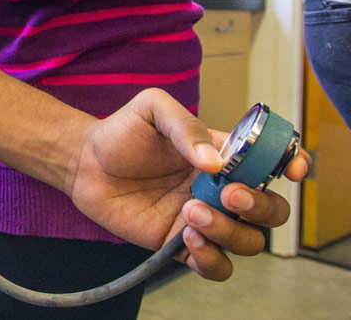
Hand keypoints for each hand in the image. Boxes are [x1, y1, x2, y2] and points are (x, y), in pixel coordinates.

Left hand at [67, 88, 309, 280]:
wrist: (84, 162)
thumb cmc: (122, 132)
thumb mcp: (153, 110)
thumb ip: (185, 127)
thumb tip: (215, 161)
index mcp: (223, 155)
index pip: (273, 163)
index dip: (291, 166)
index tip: (289, 172)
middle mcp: (221, 189)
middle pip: (271, 211)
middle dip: (260, 206)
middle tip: (227, 194)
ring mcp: (205, 218)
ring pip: (249, 241)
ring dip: (230, 232)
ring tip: (190, 213)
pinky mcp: (181, 244)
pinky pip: (217, 266)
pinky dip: (212, 260)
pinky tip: (187, 238)